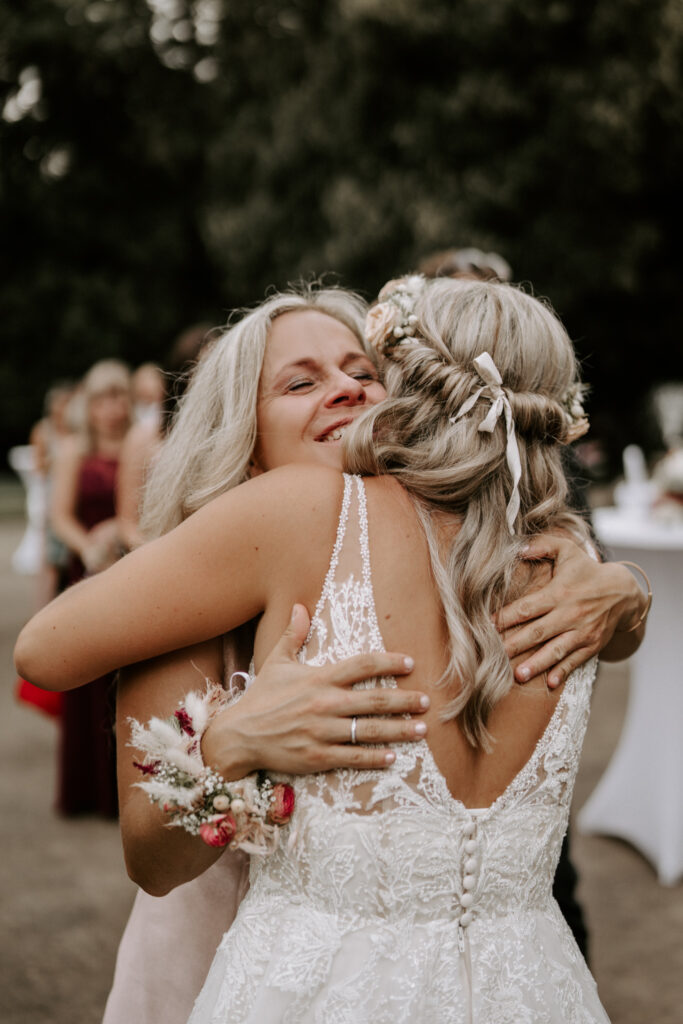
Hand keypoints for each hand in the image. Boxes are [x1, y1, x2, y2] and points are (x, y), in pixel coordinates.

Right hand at [202, 604, 428, 778]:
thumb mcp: (276, 662)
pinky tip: (392, 757)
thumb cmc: (261, 698)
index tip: (409, 663)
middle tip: (427, 701)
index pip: (361, 665)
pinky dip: (374, 757)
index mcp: (318, 678)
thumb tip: (299, 605)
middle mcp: (324, 704)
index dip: (388, 662)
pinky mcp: (317, 756)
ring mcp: (322, 731)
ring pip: (369, 730)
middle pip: (374, 700)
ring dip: (399, 730)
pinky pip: (352, 757)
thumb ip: (293, 635)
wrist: (238, 735)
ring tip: (422, 729)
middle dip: (405, 700)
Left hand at [495, 534, 642, 688]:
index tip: (487, 626)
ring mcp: (582, 631)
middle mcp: (569, 614)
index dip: (507, 617)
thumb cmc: (587, 570)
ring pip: (556, 650)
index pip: (528, 607)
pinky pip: (576, 660)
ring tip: (519, 675)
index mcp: (559, 593)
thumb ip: (543, 545)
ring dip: (538, 664)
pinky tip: (551, 683)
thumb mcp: (567, 550)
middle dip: (516, 644)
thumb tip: (518, 548)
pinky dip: (564, 672)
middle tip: (495, 657)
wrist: (623, 592)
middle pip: (538, 632)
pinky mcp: (592, 645)